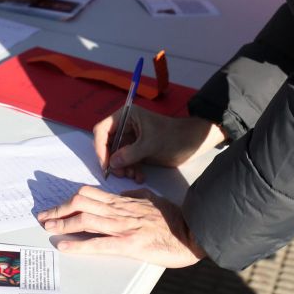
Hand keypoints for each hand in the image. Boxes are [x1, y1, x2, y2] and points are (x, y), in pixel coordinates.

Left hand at [38, 186, 204, 266]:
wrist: (192, 231)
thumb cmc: (175, 217)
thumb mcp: (152, 198)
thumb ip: (134, 196)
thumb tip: (122, 194)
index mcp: (124, 201)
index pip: (89, 194)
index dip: (69, 199)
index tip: (57, 205)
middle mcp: (119, 210)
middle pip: (81, 203)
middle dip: (59, 209)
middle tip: (44, 216)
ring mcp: (123, 226)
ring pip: (85, 219)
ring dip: (63, 223)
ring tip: (48, 227)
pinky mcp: (129, 244)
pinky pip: (98, 243)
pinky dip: (78, 244)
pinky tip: (64, 245)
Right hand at [93, 108, 224, 181]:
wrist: (192, 143)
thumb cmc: (173, 136)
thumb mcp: (151, 144)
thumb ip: (130, 154)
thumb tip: (111, 163)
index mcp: (126, 116)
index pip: (102, 129)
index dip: (100, 146)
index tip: (105, 163)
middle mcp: (126, 126)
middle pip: (107, 144)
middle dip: (113, 160)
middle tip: (120, 174)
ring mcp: (131, 139)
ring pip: (117, 156)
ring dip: (123, 168)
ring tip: (133, 176)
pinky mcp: (138, 150)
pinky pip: (127, 161)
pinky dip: (131, 169)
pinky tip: (140, 177)